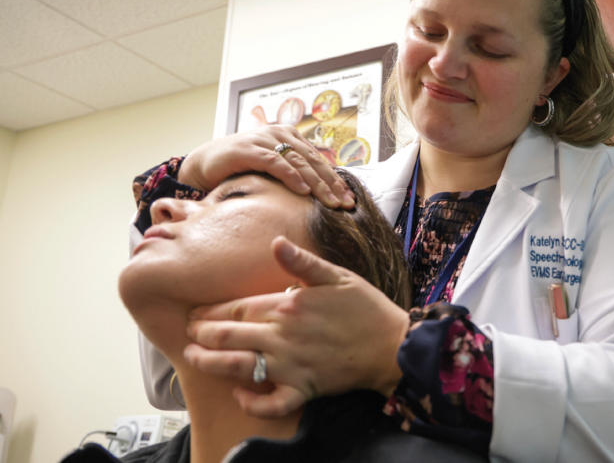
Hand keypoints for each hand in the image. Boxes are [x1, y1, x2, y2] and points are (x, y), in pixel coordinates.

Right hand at [179, 125, 353, 207]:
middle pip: (314, 161)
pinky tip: (303, 191)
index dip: (336, 180)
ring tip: (332, 202)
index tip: (351, 200)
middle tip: (347, 204)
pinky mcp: (249, 150)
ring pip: (299, 162)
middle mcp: (280, 134)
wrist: (206, 162)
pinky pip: (275, 163)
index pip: (320, 160)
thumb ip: (293, 173)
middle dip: (333, 184)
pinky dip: (291, 176)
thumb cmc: (242, 168)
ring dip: (318, 184)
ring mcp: (264, 140)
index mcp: (290, 137)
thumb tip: (319, 195)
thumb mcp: (272, 169)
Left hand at [183, 236, 409, 417]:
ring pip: (240, 367)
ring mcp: (292, 367)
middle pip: (230, 336)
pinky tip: (239, 395)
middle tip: (187, 333)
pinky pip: (271, 403)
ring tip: (194, 358)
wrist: (393, 345)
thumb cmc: (365, 307)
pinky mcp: (304, 389)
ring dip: (211, 363)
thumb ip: (301, 262)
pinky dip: (252, 402)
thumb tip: (275, 243)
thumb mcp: (336, 276)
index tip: (194, 312)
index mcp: (288, 306)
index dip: (211, 310)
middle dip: (202, 334)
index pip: (238, 308)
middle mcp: (283, 337)